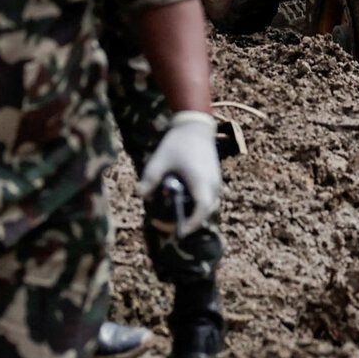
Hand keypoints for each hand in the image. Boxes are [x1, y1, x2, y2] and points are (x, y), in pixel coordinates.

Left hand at [138, 111, 221, 236]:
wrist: (195, 125)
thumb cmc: (177, 143)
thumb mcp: (159, 160)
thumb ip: (150, 179)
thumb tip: (142, 196)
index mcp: (200, 181)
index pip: (201, 210)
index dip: (191, 224)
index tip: (178, 232)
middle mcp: (212, 183)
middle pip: (206, 210)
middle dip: (191, 221)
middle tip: (173, 226)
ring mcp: (215, 180)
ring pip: (209, 203)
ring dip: (195, 211)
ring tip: (176, 212)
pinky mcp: (214, 176)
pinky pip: (209, 195)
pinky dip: (198, 202)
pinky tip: (183, 198)